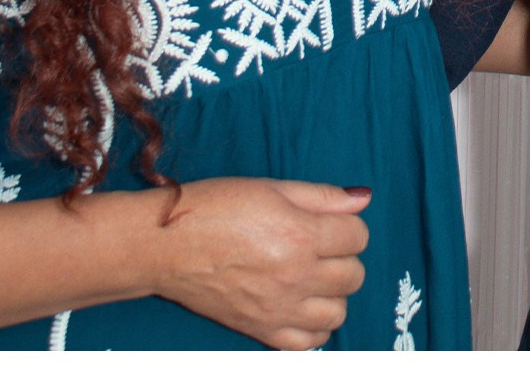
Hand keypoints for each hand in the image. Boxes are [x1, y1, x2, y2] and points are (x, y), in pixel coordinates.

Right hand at [151, 178, 371, 350]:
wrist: (166, 245)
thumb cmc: (215, 208)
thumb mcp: (271, 188)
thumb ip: (322, 196)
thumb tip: (364, 197)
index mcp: (301, 235)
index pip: (358, 237)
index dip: (348, 226)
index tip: (329, 224)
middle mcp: (296, 276)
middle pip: (354, 275)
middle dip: (344, 258)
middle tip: (320, 248)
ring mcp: (279, 308)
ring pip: (338, 312)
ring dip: (333, 294)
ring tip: (312, 277)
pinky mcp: (260, 330)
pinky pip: (308, 342)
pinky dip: (313, 327)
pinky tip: (302, 306)